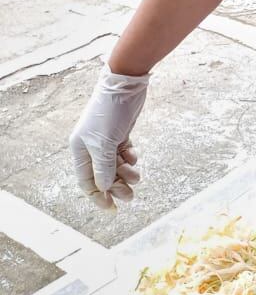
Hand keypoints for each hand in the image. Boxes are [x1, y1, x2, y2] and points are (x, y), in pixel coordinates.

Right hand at [70, 66, 148, 209]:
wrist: (125, 85)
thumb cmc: (110, 113)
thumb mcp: (105, 144)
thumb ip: (103, 168)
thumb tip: (103, 189)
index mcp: (80, 150)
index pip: (87, 181)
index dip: (98, 196)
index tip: (112, 209)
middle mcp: (91, 146)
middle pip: (102, 175)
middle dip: (116, 186)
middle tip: (130, 196)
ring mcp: (105, 139)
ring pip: (115, 165)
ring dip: (126, 173)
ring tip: (136, 176)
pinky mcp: (119, 132)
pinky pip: (123, 153)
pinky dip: (130, 159)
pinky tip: (134, 157)